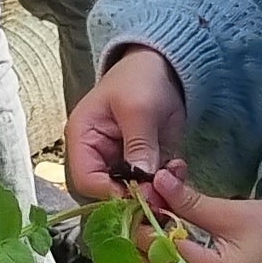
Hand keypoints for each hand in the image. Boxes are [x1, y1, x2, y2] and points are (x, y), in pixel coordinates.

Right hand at [63, 44, 191, 204]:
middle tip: (165, 192)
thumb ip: (138, 146)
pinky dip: (167, 182)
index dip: (112, 193)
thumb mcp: (138, 109)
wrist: (165, 66)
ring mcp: (121, 160)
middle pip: (109, 191)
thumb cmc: (141, 79)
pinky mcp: (143, 162)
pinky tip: (179, 167)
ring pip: (133, 191)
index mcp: (83, 139)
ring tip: (175, 172)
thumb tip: (142, 181)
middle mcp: (97, 155)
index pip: (87, 180)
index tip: (143, 196)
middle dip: (138, 194)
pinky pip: (152, 183)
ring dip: (156, 189)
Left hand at [126, 167, 261, 262]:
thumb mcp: (234, 214)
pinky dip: (176, 247)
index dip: (146, 219)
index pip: (161, 250)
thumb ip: (190, 202)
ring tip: (159, 204)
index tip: (142, 191)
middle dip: (146, 230)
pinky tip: (171, 222)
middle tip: (148, 197)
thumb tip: (154, 182)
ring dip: (159, 237)